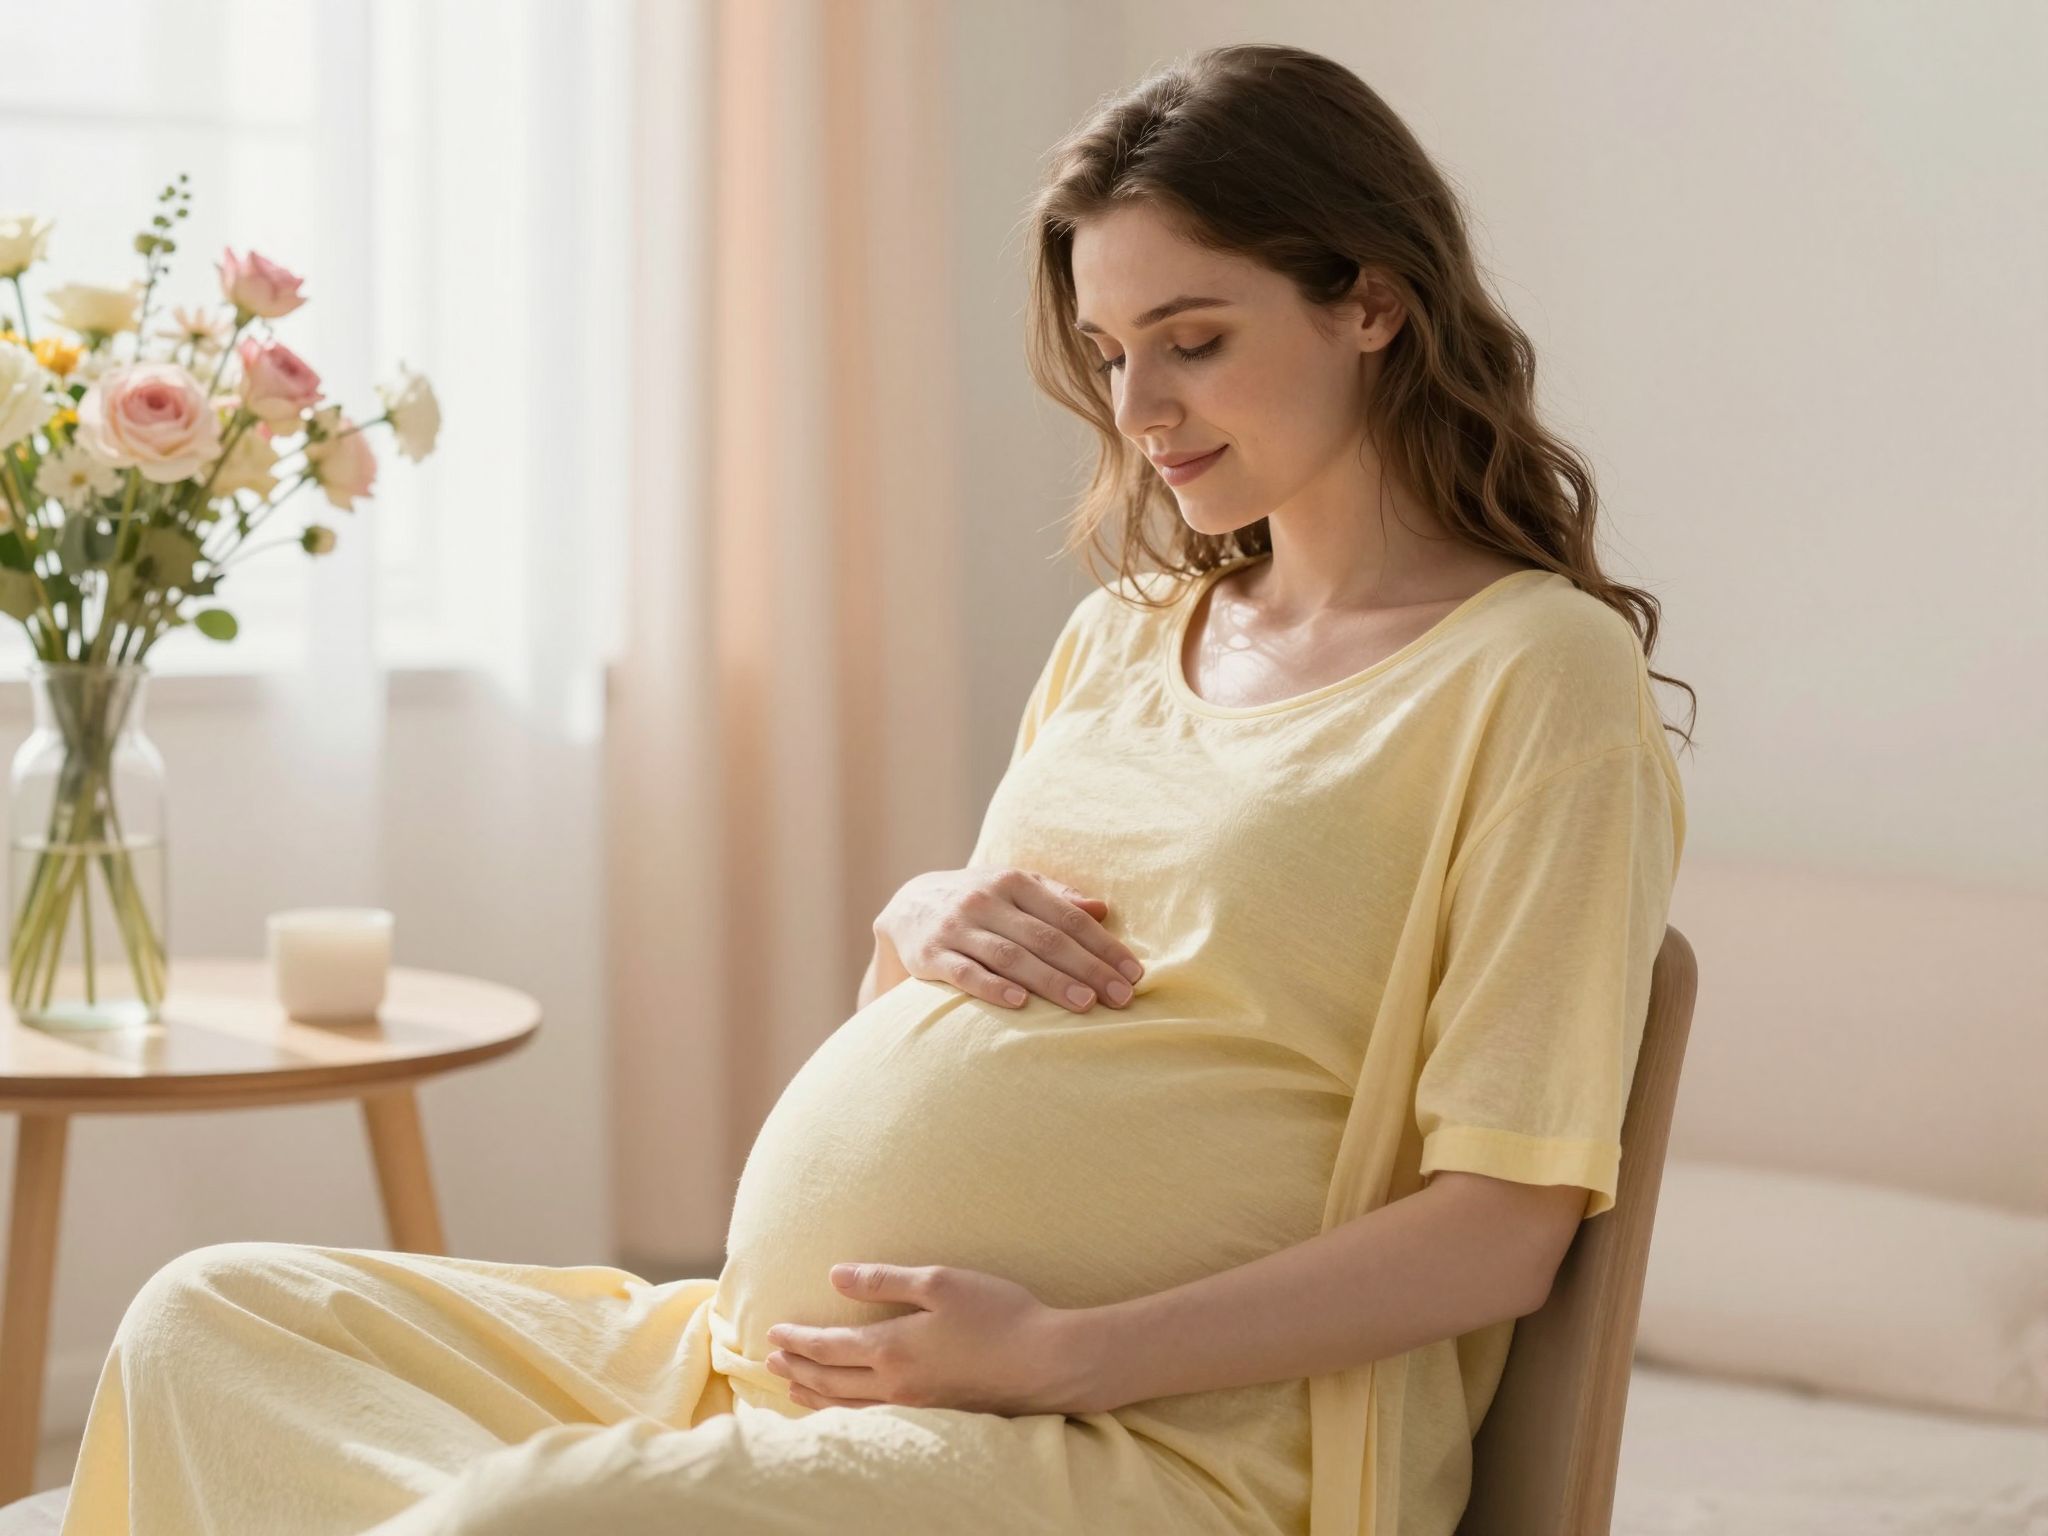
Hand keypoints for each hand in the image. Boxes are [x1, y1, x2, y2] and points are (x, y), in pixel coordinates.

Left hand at [763, 1263, 1100, 1416]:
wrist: (1046, 1363)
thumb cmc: (998, 1314)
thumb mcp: (940, 1281)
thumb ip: (884, 1281)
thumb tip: (835, 1274)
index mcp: (892, 1347)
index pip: (828, 1346)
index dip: (798, 1339)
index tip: (774, 1332)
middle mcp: (894, 1384)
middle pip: (829, 1379)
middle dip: (797, 1367)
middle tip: (770, 1358)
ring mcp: (914, 1406)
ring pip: (847, 1406)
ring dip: (814, 1394)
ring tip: (792, 1386)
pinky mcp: (933, 1417)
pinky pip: (872, 1420)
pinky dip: (844, 1413)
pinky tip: (844, 1408)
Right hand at [876, 867, 1144, 1014]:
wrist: (906, 907)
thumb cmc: (978, 902)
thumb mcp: (1013, 887)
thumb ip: (1057, 897)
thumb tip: (1103, 910)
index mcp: (1013, 882)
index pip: (1067, 916)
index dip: (1103, 946)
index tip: (1134, 974)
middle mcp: (985, 900)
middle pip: (1045, 938)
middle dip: (1087, 968)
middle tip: (1121, 997)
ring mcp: (957, 928)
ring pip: (1011, 956)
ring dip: (1051, 981)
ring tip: (1085, 1004)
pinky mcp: (930, 955)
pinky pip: (965, 974)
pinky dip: (993, 988)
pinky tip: (1021, 1003)